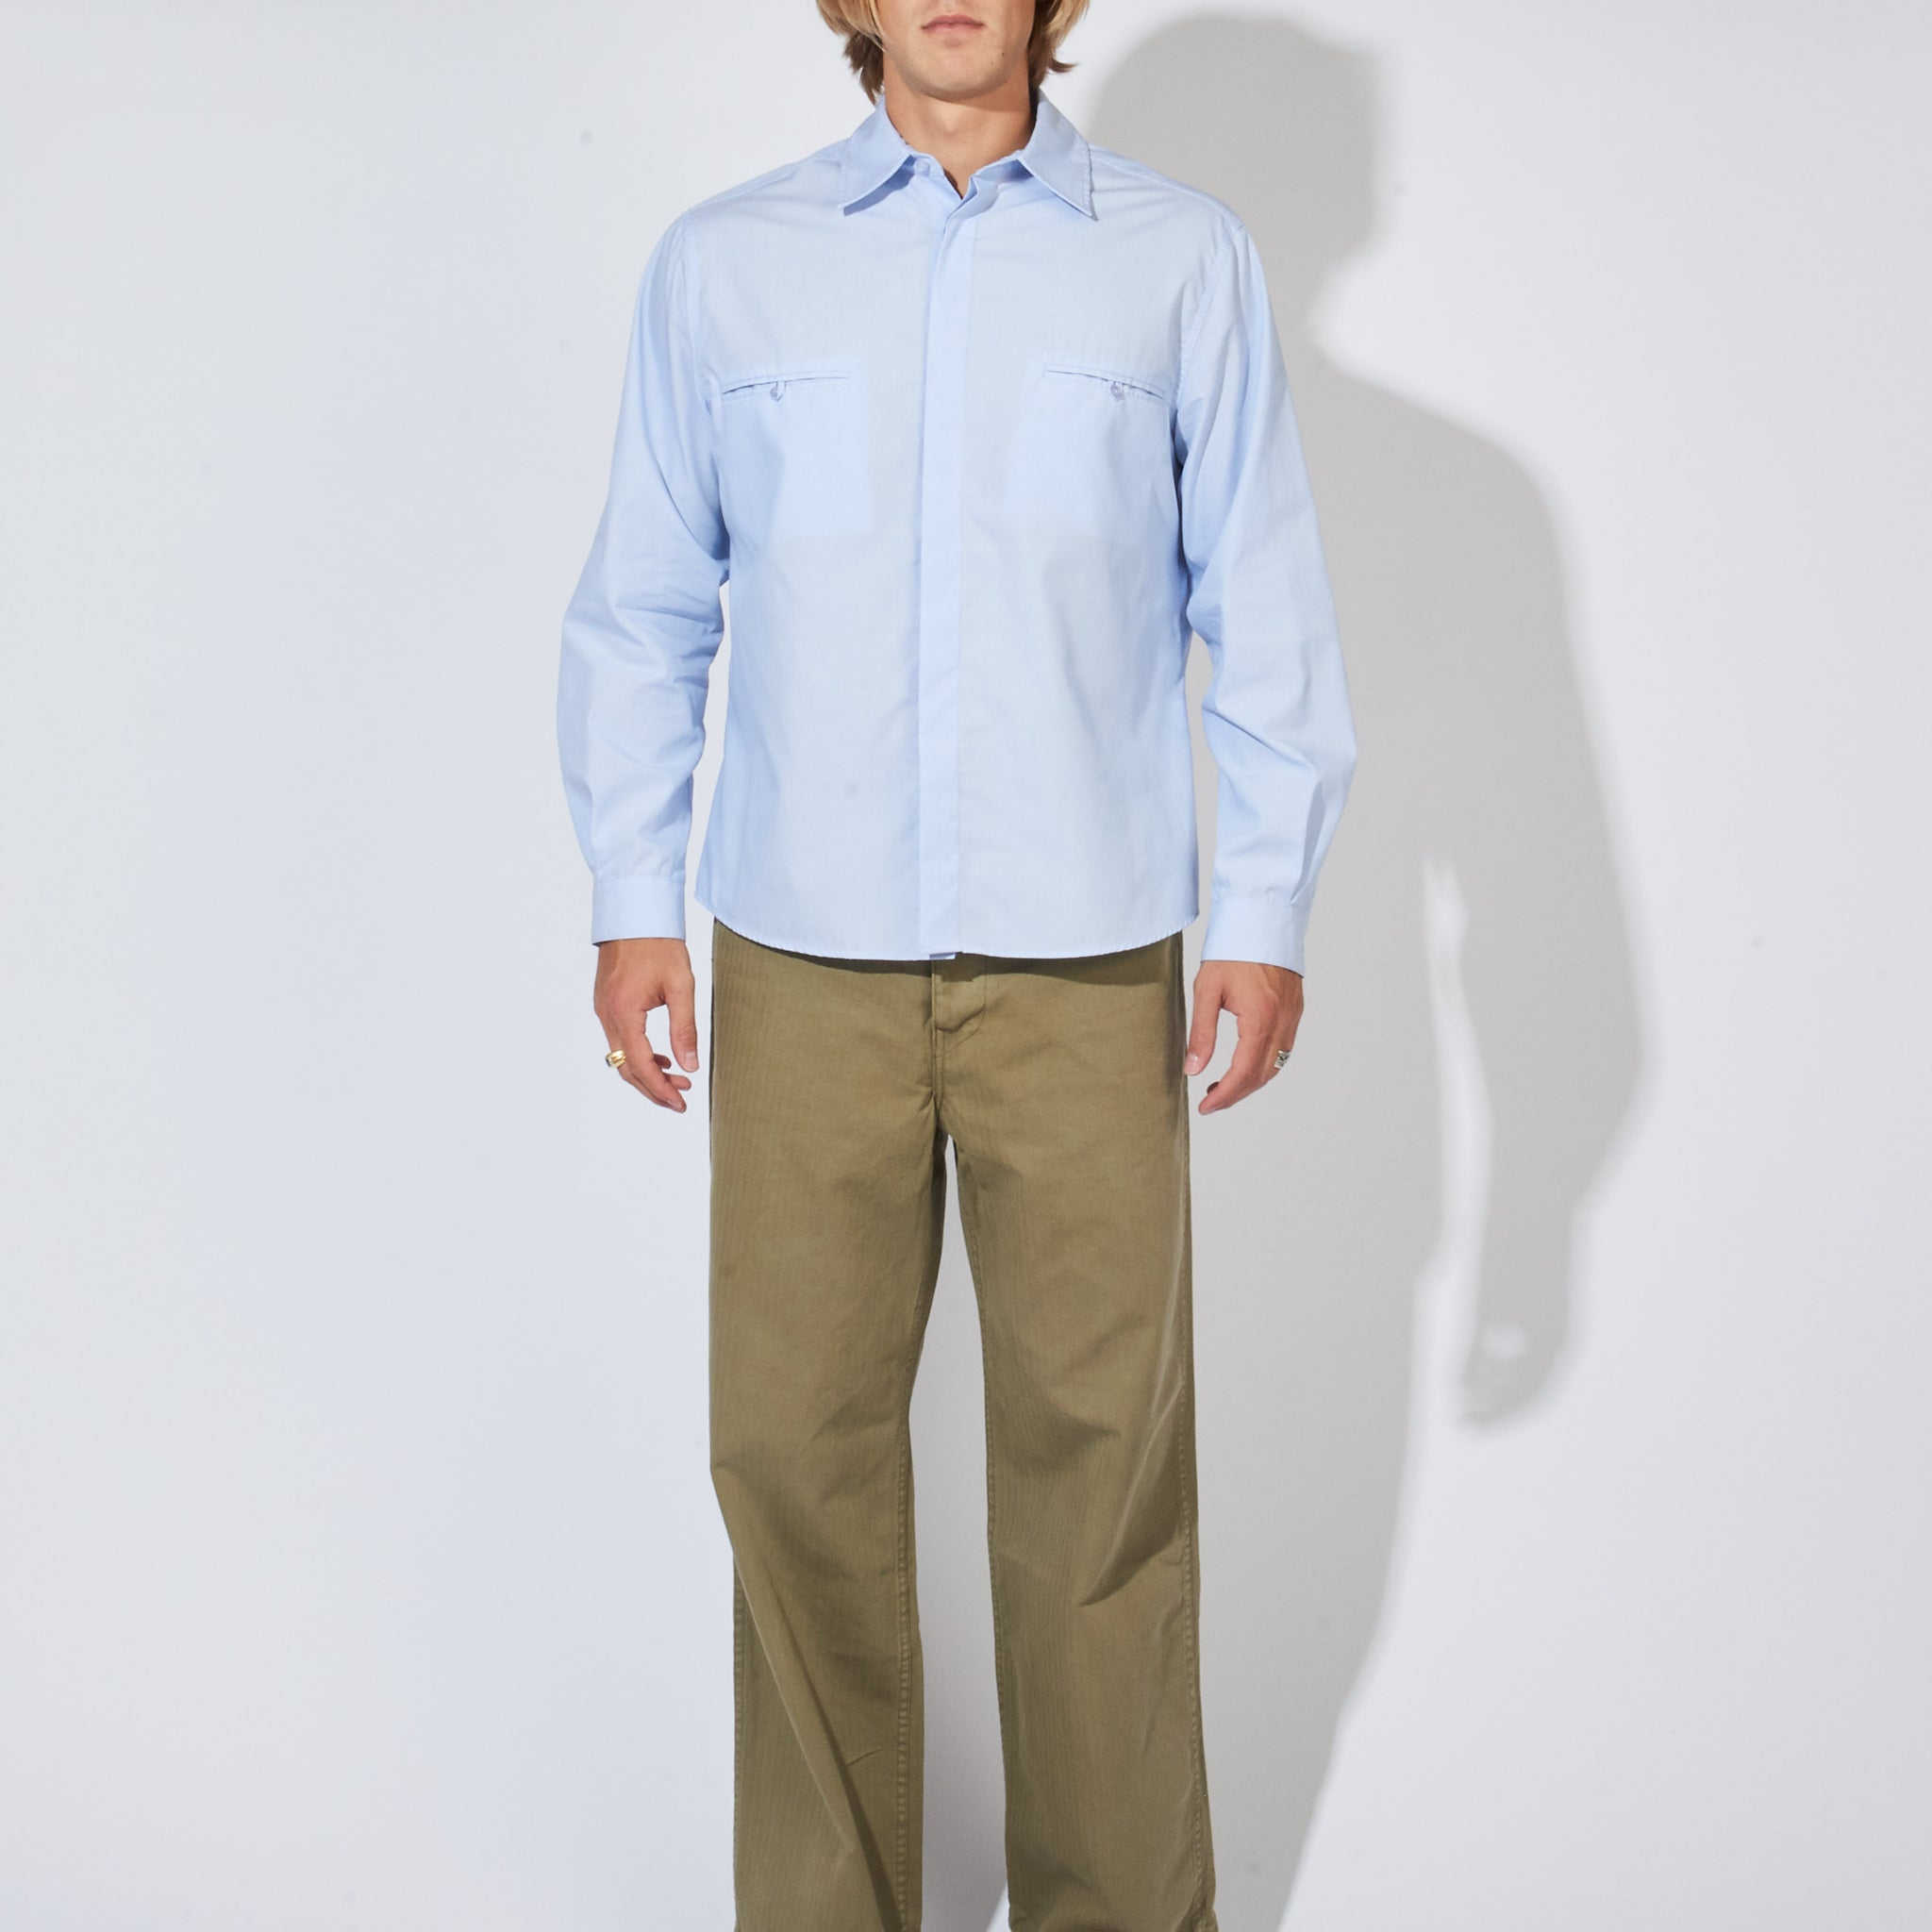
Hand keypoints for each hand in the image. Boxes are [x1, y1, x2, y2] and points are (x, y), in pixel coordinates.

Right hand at [594, 936, 699, 1112]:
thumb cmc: (659, 944)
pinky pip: (619, 1039)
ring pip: (621, 1056)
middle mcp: (607, 1015)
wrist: (635, 913)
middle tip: (681, 1099)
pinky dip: (639, 1054)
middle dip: (653, 1088)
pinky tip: (661, 1056)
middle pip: (626, 1068)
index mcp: (624, 1012)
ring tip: (678, 1079)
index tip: (681, 1103)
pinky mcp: (606, 1003)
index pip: (641, 1065)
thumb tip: (690, 1065)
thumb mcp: (681, 986)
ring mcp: (603, 1009)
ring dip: (647, 1072)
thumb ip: (684, 1029)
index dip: (660, 1090)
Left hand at [1184, 958, 1303, 1113]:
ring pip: (1276, 1066)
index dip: (1224, 1096)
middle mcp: (1282, 1022)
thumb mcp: (1207, 990)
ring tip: (1223, 1086)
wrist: (1263, 919)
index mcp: (1260, 1019)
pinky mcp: (1295, 1010)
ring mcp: (1292, 1017)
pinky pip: (1284, 1050)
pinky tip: (1244, 1063)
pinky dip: (1264, 1065)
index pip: (1243, 1073)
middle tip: (1211, 1102)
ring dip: (1251, 1082)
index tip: (1205, 1107)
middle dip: (1236, 1094)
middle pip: (1262, 1076)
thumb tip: (1192, 1070)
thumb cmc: (1232, 951)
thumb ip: (1201, 1033)